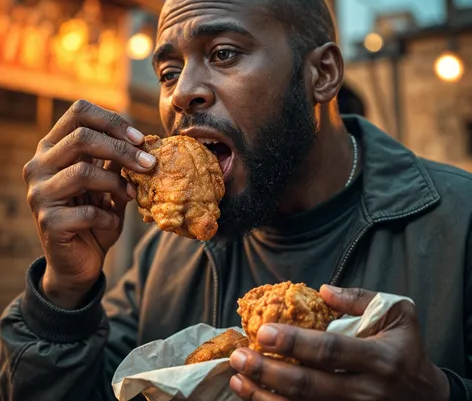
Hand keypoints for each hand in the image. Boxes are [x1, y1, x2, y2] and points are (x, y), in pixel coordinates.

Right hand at [23, 100, 155, 308]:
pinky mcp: (48, 221)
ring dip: (117, 183)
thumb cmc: (95, 215)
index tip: (140, 138)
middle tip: (149, 164)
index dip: (113, 120)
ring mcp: (40, 193)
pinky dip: (109, 216)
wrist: (78, 261)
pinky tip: (112, 221)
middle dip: (123, 150)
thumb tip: (143, 140)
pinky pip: (88, 211)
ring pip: (83, 171)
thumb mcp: (108, 184)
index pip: (78, 112)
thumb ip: (117, 162)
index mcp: (54, 148)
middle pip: (82, 138)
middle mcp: (39, 165)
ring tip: (133, 194)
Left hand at [229, 285, 449, 400]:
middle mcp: (364, 392)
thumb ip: (360, 298)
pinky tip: (255, 397)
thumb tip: (323, 290)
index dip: (294, 342)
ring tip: (237, 379)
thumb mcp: (398, 314)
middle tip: (239, 357)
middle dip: (268, 372)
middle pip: (309, 385)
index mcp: (377, 358)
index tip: (263, 332)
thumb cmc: (408, 350)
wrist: (429, 399)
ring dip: (265, 396)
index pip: (329, 350)